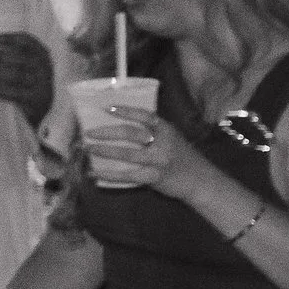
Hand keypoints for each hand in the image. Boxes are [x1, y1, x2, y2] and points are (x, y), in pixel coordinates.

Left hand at [0, 32, 52, 115]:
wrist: (43, 107)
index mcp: (42, 55)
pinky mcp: (35, 100)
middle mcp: (45, 68)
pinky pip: (14, 93)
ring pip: (16, 75)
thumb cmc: (24, 80)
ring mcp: (42, 84)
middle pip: (20, 58)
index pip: (29, 41)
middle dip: (0, 57)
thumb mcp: (18, 64)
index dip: (11, 38)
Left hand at [82, 104, 201, 195]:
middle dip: (107, 132)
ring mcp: (159, 160)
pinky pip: (128, 175)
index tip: (107, 108)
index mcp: (166, 130)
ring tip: (88, 149)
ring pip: (127, 154)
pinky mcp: (154, 177)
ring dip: (104, 151)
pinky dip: (109, 175)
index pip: (145, 116)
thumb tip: (120, 125)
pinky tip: (94, 174)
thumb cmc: (182, 157)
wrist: (200, 180)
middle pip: (131, 133)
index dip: (126, 111)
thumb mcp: (172, 138)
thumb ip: (153, 131)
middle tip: (89, 133)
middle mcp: (163, 143)